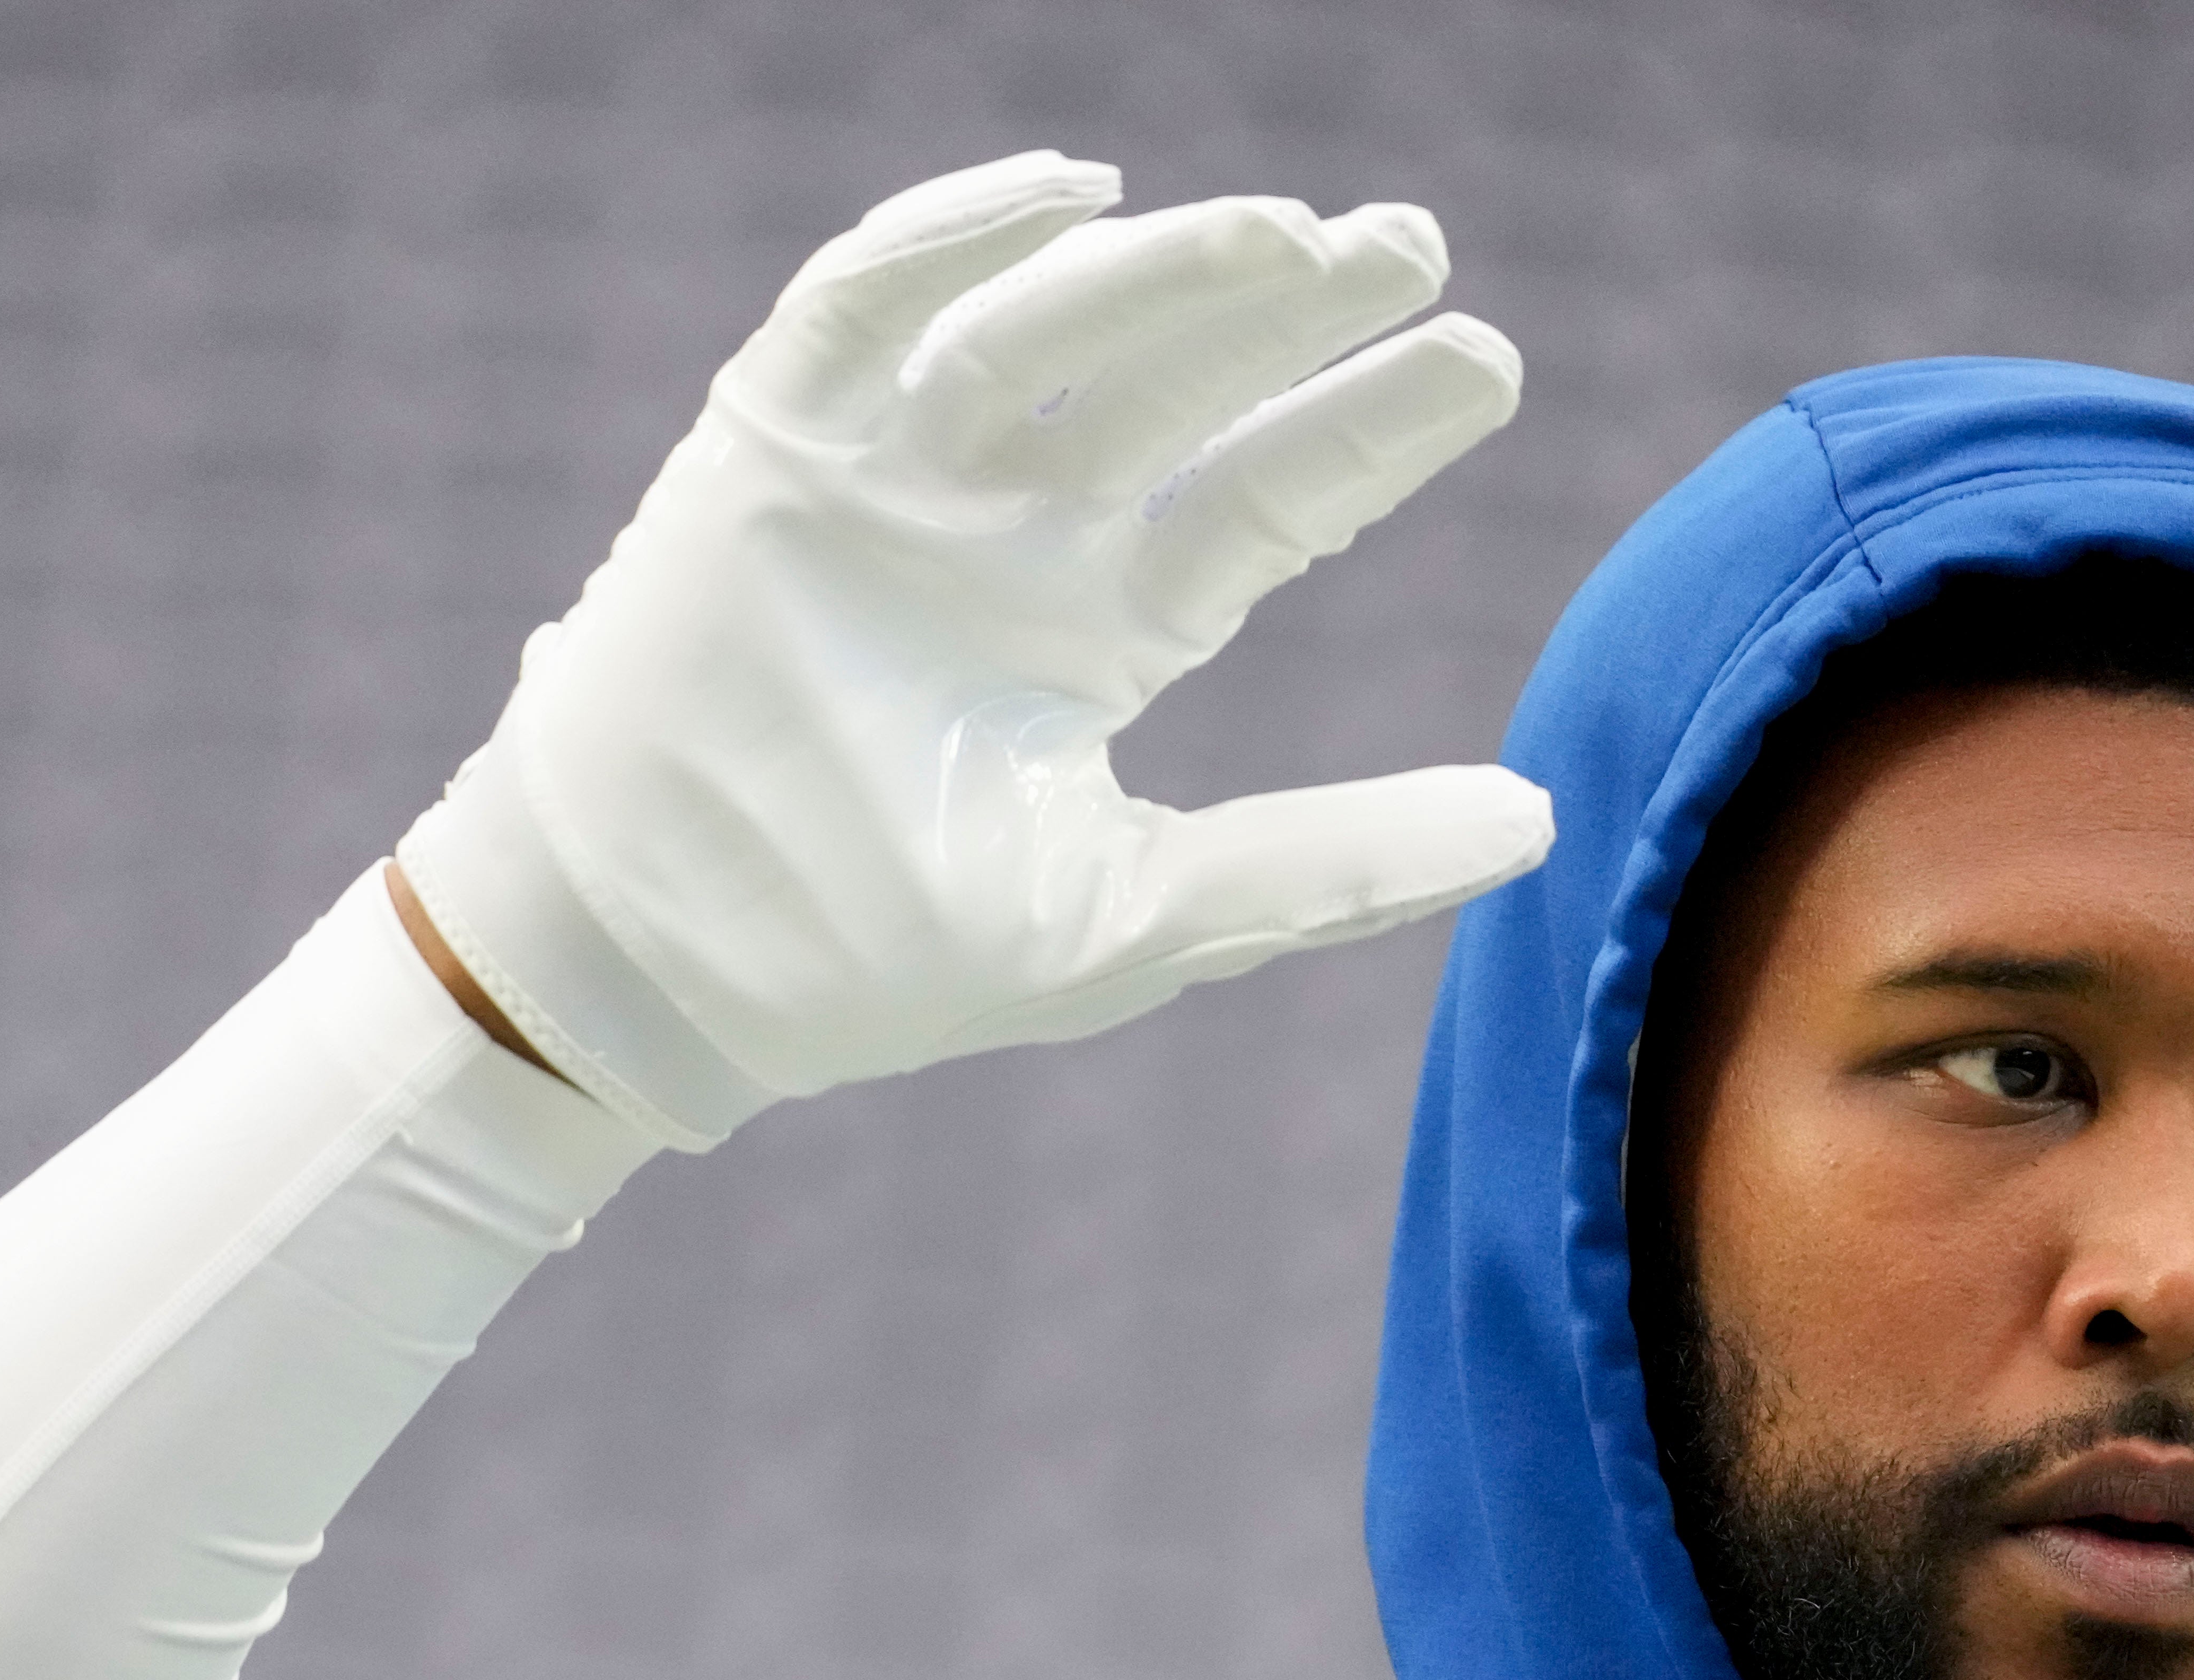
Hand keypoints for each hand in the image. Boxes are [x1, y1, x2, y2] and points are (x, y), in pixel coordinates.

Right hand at [396, 153, 1551, 1145]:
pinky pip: (864, 300)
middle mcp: (1010, 534)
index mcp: (1097, 630)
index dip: (1369, 428)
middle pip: (1179, 384)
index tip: (1487, 364)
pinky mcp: (773, 449)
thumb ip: (1333, 864)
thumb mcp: (1138, 919)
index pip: (1264, 499)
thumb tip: (1540, 821)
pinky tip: (1070, 195)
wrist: (653, 970)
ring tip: (1287, 239)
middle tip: (1412, 246)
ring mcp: (892, 480)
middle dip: (1291, 310)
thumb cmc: (877, 960)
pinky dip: (955, 235)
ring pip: (1050, 326)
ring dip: (1164, 271)